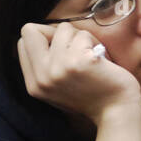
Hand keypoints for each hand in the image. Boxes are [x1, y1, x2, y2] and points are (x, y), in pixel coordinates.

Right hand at [17, 22, 140, 124]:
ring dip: (80, 38)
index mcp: (34, 85)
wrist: (117, 111)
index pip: (23, 42)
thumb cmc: (93, 95)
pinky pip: (83, 35)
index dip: (43, 39)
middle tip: (74, 47)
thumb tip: (42, 33)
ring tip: (91, 56)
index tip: (63, 50)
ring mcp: (58, 69)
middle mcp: (42, 77)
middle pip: (30, 30)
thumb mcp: (58, 87)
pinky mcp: (77, 62)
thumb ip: (45, 66)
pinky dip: (94, 42)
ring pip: (62, 29)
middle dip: (54, 32)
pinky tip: (101, 60)